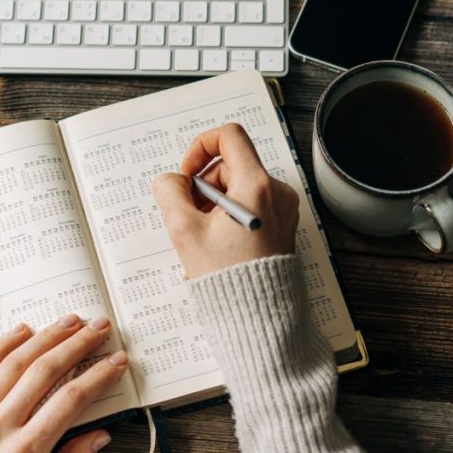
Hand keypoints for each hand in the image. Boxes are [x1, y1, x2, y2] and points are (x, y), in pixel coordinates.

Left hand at [0, 314, 128, 452]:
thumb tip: (96, 439)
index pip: (71, 400)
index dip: (98, 376)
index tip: (115, 361)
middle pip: (46, 371)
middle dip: (78, 344)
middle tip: (98, 328)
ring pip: (16, 361)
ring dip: (46, 336)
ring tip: (68, 322)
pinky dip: (3, 343)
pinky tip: (21, 331)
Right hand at [153, 123, 299, 279]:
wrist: (259, 316)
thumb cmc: (228, 278)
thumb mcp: (185, 231)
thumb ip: (170, 193)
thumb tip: (171, 181)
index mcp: (257, 186)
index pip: (229, 136)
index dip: (200, 147)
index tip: (187, 175)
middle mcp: (276, 192)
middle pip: (230, 166)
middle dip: (204, 187)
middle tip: (192, 218)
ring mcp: (282, 208)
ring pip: (238, 186)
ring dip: (214, 202)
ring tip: (206, 235)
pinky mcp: (281, 222)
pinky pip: (250, 203)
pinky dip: (229, 214)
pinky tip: (219, 241)